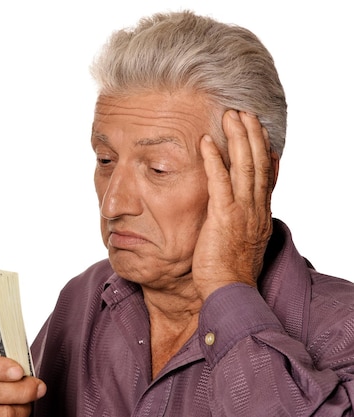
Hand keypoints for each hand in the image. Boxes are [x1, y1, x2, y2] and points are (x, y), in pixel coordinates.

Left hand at [192, 110, 276, 299]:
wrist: (230, 292)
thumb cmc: (230, 270)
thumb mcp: (242, 240)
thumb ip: (242, 219)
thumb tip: (239, 207)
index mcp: (260, 213)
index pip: (266, 175)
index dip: (263, 149)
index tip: (258, 129)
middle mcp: (256, 208)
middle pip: (259, 163)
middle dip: (252, 135)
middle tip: (244, 112)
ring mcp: (242, 212)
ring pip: (245, 167)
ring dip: (238, 139)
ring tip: (231, 116)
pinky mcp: (224, 217)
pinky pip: (220, 182)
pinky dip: (214, 160)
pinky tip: (207, 142)